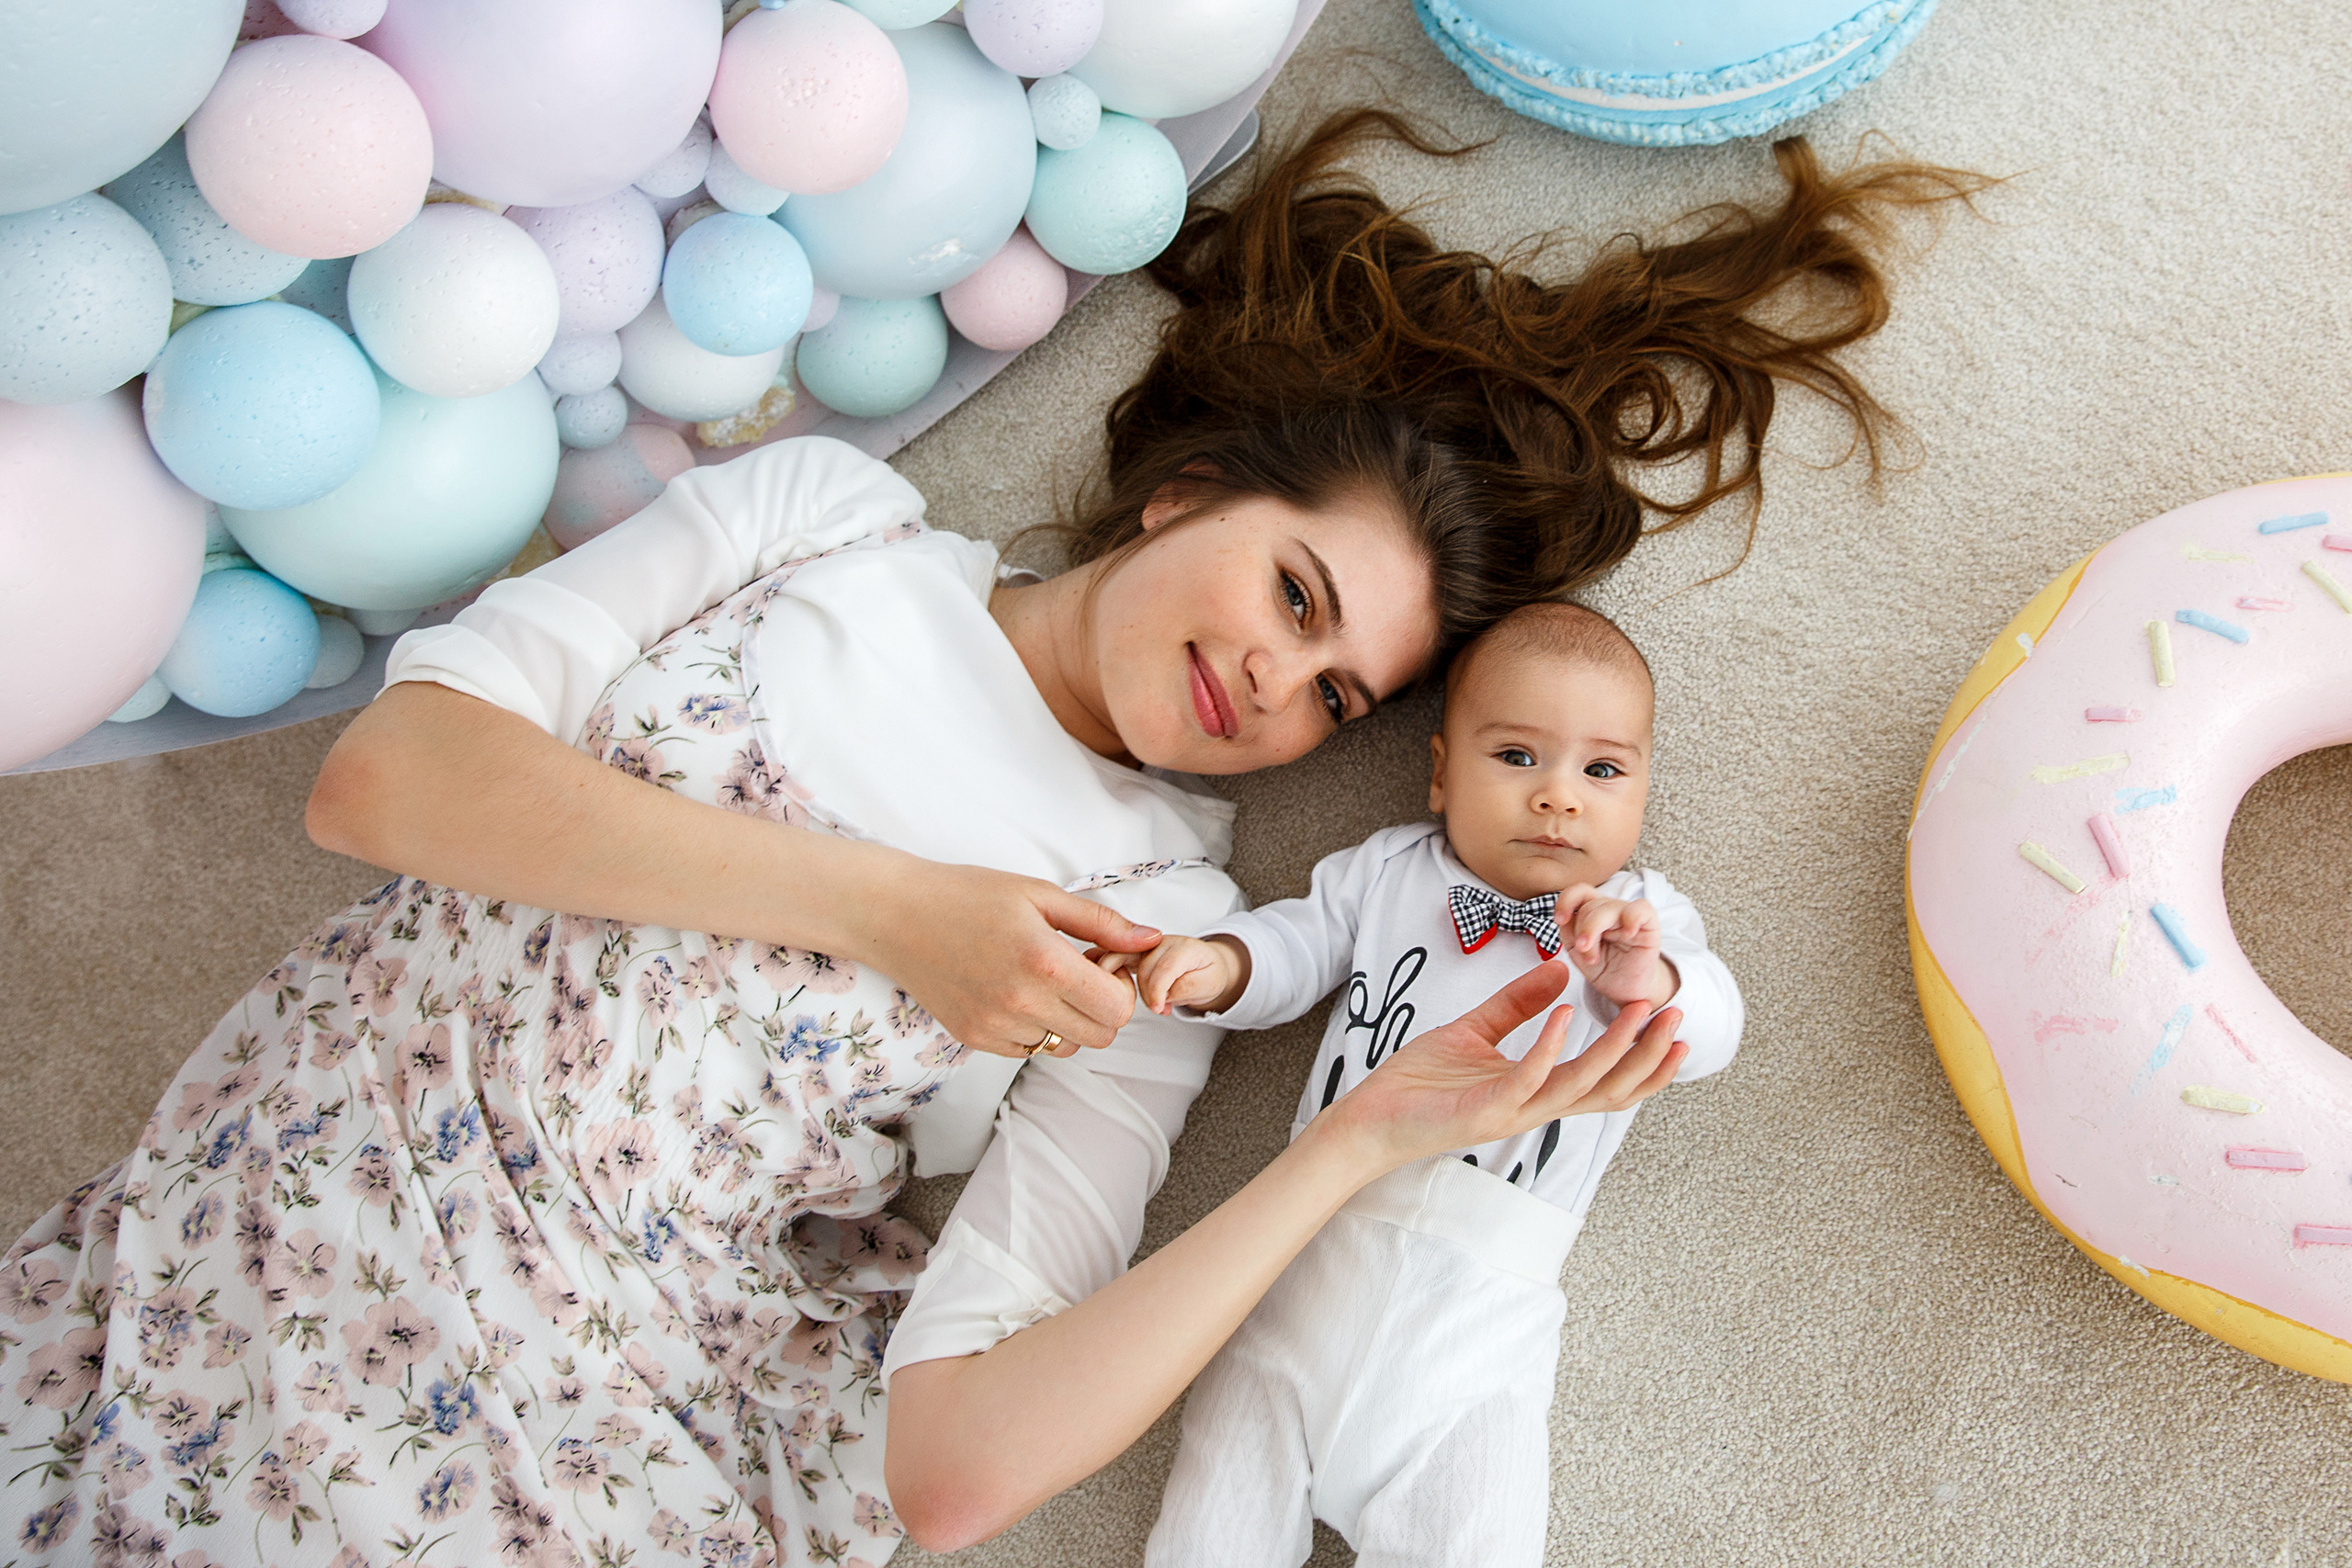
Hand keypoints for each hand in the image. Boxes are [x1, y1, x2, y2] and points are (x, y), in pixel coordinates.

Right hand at [851, 854, 1159, 1058]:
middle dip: (1102, 1007)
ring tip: (1043, 982)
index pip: (1118, 1009)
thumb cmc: (968, 894)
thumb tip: (1151, 938)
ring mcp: (995, 1026)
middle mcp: (1022, 1003)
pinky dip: (1034, 1027)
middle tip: (1077, 973)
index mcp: (1045, 963)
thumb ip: (1101, 922)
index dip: (1121, 987)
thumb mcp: (1040, 895)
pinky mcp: (974, 1038)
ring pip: (1064, 1047)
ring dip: (1068, 1021)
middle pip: (1100, 1036)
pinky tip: (1014, 992)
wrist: (895, 914)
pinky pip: (1028, 1049)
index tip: (1101, 963)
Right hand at [1094, 935, 1248, 1015]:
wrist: (1207, 965)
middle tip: (1160, 1009)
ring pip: (1122, 960)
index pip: (1165, 966)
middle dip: (1147, 993)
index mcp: (1184, 947)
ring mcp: (1144, 946)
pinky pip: (1112, 957)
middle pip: (1143, 967)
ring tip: (1138, 1000)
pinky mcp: (1132, 952)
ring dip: (1125, 984)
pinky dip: (1107, 972)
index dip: (1158, 990)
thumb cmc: (1208, 974)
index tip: (1158, 1009)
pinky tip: (1112, 986)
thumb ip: (1189, 987)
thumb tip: (1164, 995)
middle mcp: (1161, 942)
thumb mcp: (1210, 984)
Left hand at [1314, 961, 1685, 1173]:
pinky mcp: (1484, 1112)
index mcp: (1535, 1090)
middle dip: (1647, 1054)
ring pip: (1580, 1085)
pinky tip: (1567, 1014)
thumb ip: (1518, 1005)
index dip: (1642, 1057)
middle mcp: (1533, 1106)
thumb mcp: (1474, 1032)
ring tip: (1640, 1012)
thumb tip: (1560, 972)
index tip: (1671, 1023)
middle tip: (1677, 1016)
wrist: (1369, 1117)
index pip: (1603, 1080)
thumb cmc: (1419, 1082)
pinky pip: (1527, 1078)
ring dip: (1614, 1049)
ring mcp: (1512, 1112)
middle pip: (1608, 1087)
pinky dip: (1550, 1046)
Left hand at [1554, 886, 1673, 1007]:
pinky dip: (1632, 918)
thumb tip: (1565, 918)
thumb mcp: (1578, 953)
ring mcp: (1629, 917)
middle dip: (1582, 930)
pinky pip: (1642, 909)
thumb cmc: (1604, 970)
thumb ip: (1569, 932)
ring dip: (1595, 930)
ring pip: (1610, 907)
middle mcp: (1610, 911)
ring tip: (1593, 958)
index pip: (1580, 892)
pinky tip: (1627, 934)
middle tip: (1583, 953)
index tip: (1559, 920)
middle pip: (1590, 904)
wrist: (1627, 992)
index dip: (1566, 901)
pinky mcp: (1649, 926)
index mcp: (1592, 913)